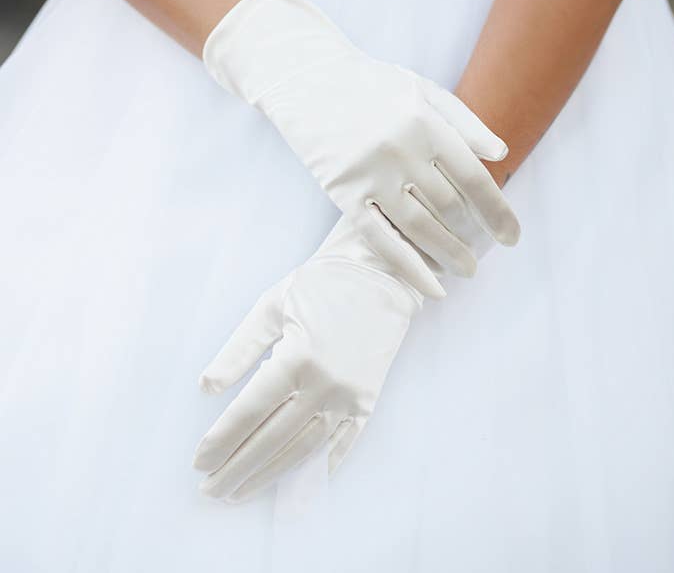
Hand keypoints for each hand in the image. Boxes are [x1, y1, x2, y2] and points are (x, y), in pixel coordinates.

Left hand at [193, 217, 423, 501]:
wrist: (378, 277)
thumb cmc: (319, 286)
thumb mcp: (270, 307)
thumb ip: (238, 350)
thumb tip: (206, 388)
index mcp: (296, 358)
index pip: (249, 412)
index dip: (221, 440)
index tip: (199, 462)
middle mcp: (324, 385)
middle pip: (272, 439)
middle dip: (237, 467)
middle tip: (210, 490)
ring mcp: (350, 397)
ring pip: (304, 449)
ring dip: (270, 476)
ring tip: (240, 492)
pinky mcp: (368, 402)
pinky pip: (341, 445)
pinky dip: (316, 469)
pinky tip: (294, 485)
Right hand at [203, 0, 518, 296]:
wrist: (307, 81)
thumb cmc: (370, 85)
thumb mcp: (422, 89)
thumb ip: (464, 121)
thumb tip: (501, 156)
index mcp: (426, 123)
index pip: (474, 179)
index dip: (498, 212)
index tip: (512, 237)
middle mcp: (402, 150)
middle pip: (450, 207)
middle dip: (473, 237)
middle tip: (482, 254)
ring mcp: (371, 174)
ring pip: (420, 228)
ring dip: (449, 255)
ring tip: (467, 271)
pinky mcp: (344, 193)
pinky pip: (382, 239)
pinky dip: (410, 268)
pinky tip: (433, 289)